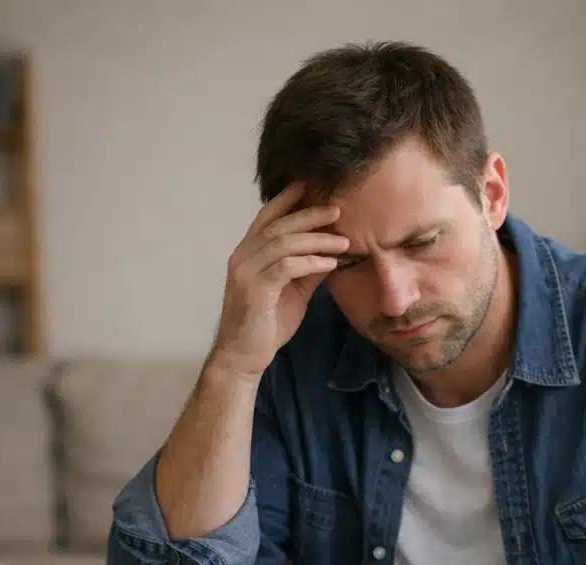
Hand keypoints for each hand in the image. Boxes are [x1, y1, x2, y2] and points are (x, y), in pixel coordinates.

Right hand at [211, 182, 350, 377]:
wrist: (244, 356)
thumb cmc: (267, 324)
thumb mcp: (294, 291)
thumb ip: (308, 269)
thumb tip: (333, 251)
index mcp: (248, 253)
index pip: (267, 217)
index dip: (288, 199)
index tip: (312, 186)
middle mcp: (242, 256)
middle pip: (278, 225)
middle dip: (309, 215)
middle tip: (338, 210)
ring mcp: (245, 271)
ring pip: (283, 243)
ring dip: (316, 240)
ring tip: (343, 242)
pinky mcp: (254, 289)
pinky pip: (286, 266)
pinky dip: (311, 262)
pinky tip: (330, 264)